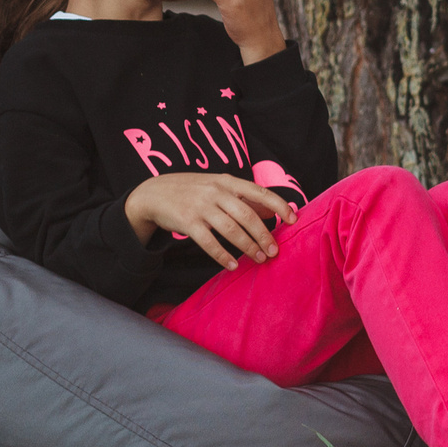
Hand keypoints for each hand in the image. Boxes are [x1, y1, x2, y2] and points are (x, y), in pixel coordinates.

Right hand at [125, 171, 297, 269]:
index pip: (260, 192)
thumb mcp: (217, 186)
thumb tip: (272, 212)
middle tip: (274, 251)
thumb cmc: (192, 191)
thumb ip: (243, 198)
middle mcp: (216, 192)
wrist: (153, 193)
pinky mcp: (187, 222)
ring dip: (247, 247)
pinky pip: (209, 242)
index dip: (279, 205)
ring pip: (231, 229)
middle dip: (264, 235)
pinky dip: (222, 255)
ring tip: (259, 259)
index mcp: (227, 181)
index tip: (293, 219)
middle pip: (248, 215)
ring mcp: (201, 207)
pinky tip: (232, 265)